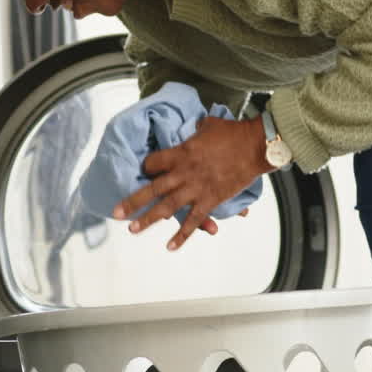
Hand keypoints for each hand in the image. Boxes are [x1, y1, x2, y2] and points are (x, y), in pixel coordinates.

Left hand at [113, 116, 270, 249]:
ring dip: (148, 220)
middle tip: (116, 213)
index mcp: (180, 153)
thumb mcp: (209, 125)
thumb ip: (198, 130)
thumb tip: (196, 127)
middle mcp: (183, 173)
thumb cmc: (234, 133)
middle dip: (132, 201)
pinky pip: (192, 221)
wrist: (255, 146)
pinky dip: (182, 235)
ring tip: (132, 230)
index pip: (153, 163)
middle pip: (152, 189)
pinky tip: (170, 246)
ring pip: (166, 207)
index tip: (143, 171)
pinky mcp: (210, 200)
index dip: (146, 167)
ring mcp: (195, 188)